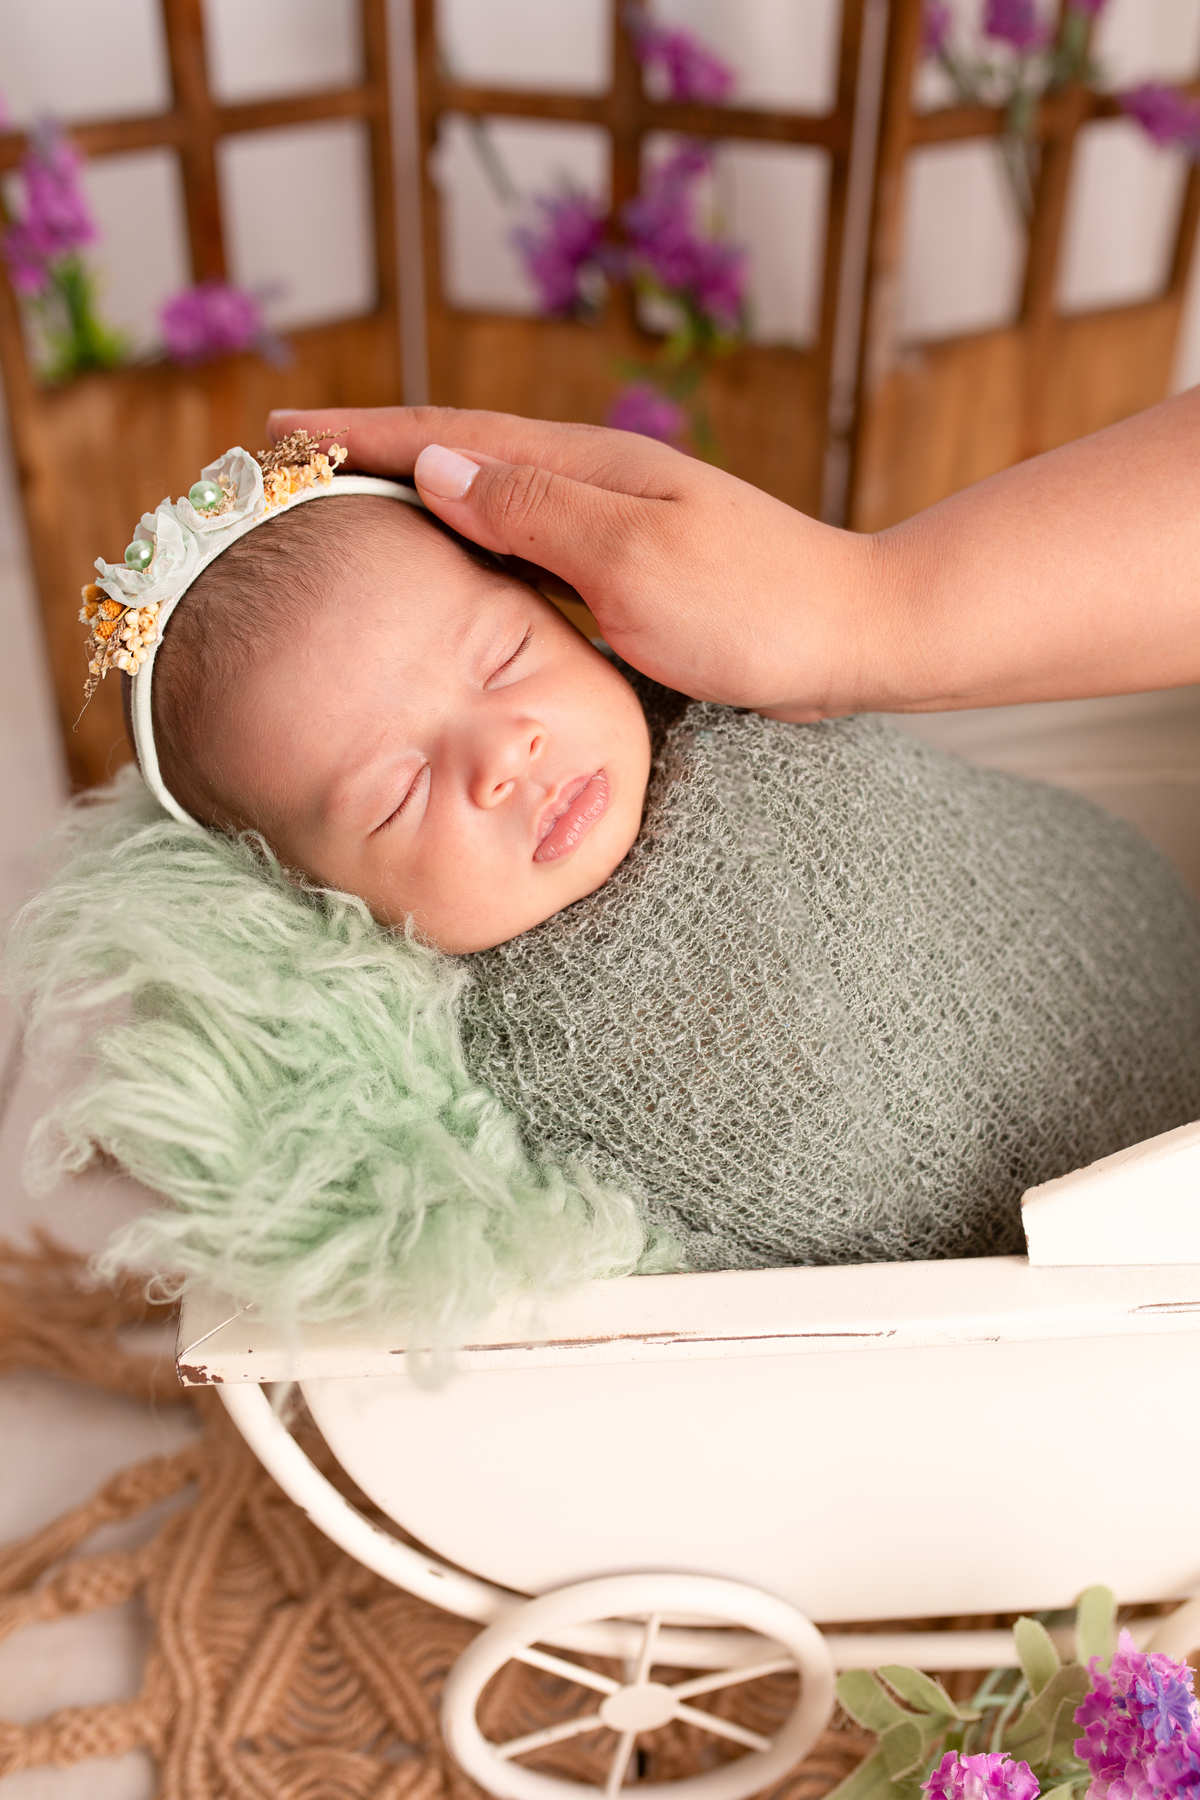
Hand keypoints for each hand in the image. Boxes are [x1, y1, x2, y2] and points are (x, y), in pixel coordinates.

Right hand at [271, 392, 1199, 714]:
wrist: (858, 640)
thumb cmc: (756, 611)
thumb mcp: (634, 561)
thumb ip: (532, 512)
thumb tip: (434, 463)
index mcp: (585, 467)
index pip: (447, 435)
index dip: (359, 435)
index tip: (278, 433)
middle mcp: (594, 483)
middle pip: (461, 454)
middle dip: (373, 455)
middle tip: (292, 467)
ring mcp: (616, 524)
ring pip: (491, 499)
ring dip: (419, 497)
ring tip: (350, 511)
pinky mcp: (635, 571)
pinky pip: (526, 546)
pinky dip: (472, 546)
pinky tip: (457, 572)